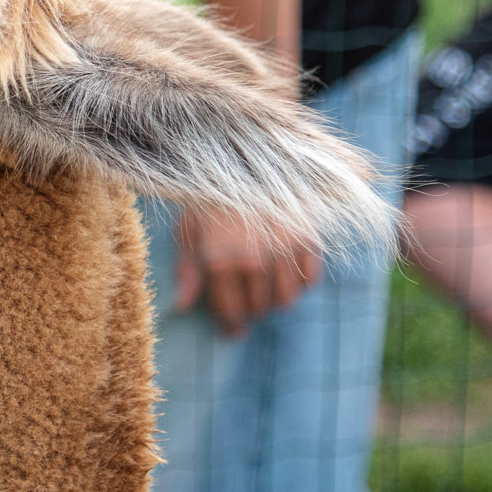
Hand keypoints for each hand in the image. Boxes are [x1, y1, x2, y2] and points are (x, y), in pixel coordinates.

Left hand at [175, 207, 322, 337]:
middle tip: (247, 309)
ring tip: (265, 295)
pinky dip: (300, 285)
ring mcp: (283, 250)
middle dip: (252, 314)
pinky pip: (310, 279)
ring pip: (287, 300)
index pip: (230, 311)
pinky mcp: (308, 237)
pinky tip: (286, 276)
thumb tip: (181, 306)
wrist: (241, 160)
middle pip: (260, 309)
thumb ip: (187, 270)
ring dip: (276, 303)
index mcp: (220, 261)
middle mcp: (254, 260)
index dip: (231, 326)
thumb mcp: (186, 230)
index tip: (232, 331)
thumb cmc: (207, 197)